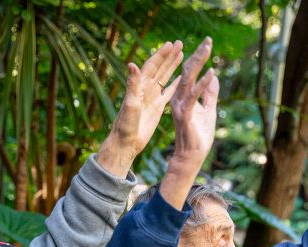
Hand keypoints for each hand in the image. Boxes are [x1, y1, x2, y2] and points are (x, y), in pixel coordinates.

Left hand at [97, 40, 183, 176]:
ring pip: (165, 78)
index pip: (151, 66)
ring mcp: (152, 98)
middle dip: (169, 56)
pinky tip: (181, 79)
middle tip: (180, 43)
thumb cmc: (125, 125)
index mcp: (140, 87)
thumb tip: (132, 64)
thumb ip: (132, 84)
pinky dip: (175, 85)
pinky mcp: (157, 108)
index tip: (170, 44)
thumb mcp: (130, 104)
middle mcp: (146, 89)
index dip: (160, 55)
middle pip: (159, 68)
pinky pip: (168, 93)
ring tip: (182, 55)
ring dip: (172, 66)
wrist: (127, 142)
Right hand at [160, 37, 218, 208]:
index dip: (199, 57)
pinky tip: (210, 73)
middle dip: (199, 55)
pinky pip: (193, 97)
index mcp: (183, 97)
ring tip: (208, 48)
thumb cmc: (198, 137)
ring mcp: (180, 106)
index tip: (208, 43)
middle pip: (188, 71)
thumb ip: (209, 95)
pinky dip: (202, 84)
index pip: (190, 73)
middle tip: (208, 40)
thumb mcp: (208, 111)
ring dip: (199, 63)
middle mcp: (178, 99)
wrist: (191, 157)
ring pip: (188, 79)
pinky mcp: (185, 115)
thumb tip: (213, 77)